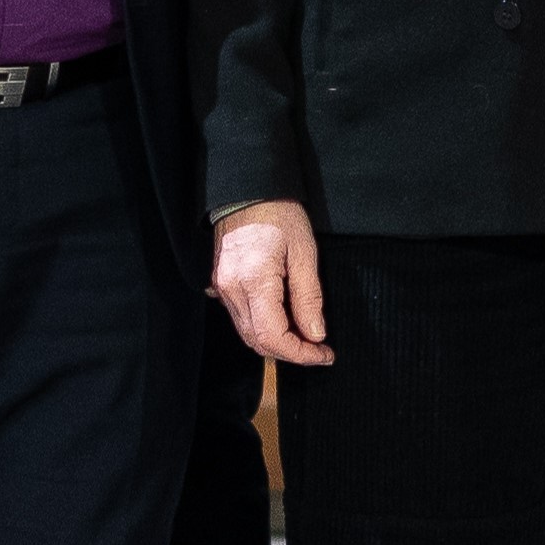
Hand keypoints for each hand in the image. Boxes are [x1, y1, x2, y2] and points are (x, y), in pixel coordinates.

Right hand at [214, 203, 331, 366]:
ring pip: (247, 333)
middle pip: (257, 341)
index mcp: (254, 282)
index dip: (300, 354)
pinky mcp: (221, 284)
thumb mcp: (304, 252)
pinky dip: (262, 328)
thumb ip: (308, 297)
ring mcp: (222, 288)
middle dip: (290, 352)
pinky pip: (240, 317)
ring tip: (305, 336)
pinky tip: (283, 321)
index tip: (324, 354)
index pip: (273, 337)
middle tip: (318, 349)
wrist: (248, 191)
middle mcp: (231, 290)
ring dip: (276, 342)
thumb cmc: (278, 214)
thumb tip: (315, 334)